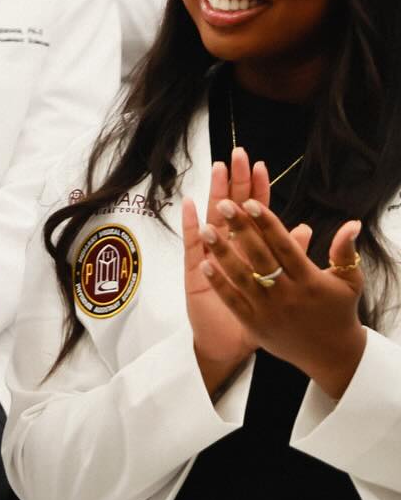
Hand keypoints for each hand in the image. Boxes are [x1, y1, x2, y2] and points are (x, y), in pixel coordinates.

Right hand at [182, 149, 269, 391]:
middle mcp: (228, 247)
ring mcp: (209, 255)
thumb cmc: (256, 314)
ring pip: (212, 218)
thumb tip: (307, 228)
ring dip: (214, 193)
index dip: (258, 190)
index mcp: (249, 249)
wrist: (230, 344)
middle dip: (236, 182)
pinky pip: (192, 244)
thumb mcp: (279, 285)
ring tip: (218, 170)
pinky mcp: (195, 270)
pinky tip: (191, 205)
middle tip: (237, 155)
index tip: (261, 166)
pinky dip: (191, 224)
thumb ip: (291, 256)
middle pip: (232, 207)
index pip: (255, 213)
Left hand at [200, 197, 367, 401]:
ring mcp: (269, 311)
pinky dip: (219, 283)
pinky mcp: (255, 325)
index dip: (268, 224)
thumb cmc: (339, 312)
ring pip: (242, 277)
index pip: (285, 246)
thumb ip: (345, 252)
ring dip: (223, 252)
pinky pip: (233, 301)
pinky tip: (203, 264)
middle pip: (260, 256)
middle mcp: (288, 294)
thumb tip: (353, 223)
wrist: (332, 357)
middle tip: (223, 204)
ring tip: (206, 229)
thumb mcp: (348, 282)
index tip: (250, 202)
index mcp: (310, 280)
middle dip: (241, 229)